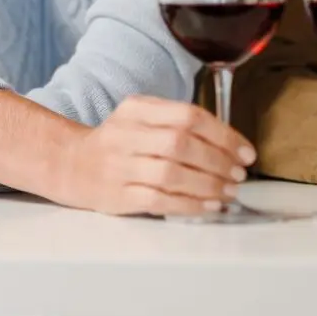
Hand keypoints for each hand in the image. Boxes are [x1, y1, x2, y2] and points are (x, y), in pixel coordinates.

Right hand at [51, 96, 255, 215]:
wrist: (71, 164)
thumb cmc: (118, 141)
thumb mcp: (141, 116)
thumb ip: (178, 121)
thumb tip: (228, 142)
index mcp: (138, 109)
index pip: (188, 116)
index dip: (223, 135)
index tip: (245, 152)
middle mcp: (128, 134)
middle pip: (181, 144)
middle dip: (218, 161)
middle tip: (239, 175)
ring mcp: (120, 166)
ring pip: (172, 174)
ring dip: (208, 185)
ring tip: (229, 192)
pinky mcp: (117, 196)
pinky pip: (159, 201)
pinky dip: (189, 205)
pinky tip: (208, 207)